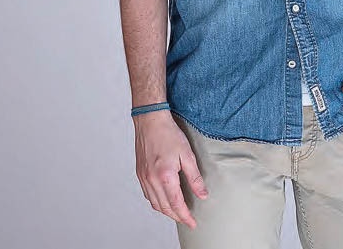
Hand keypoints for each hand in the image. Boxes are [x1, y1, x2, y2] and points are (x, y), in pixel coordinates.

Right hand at [133, 112, 208, 229]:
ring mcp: (143, 178)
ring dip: (166, 211)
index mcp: (165, 176)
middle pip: (164, 208)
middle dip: (176, 216)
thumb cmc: (168, 133)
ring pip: (154, 203)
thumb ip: (194, 177)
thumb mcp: (187, 154)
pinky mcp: (140, 174)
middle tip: (187, 219)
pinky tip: (163, 199)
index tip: (192, 223)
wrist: (150, 120)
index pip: (176, 204)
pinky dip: (156, 202)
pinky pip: (147, 195)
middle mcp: (152, 180)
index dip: (185, 216)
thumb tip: (202, 194)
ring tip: (177, 212)